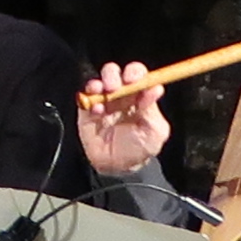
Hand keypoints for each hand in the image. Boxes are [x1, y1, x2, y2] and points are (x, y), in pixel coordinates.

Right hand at [71, 63, 172, 183]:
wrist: (118, 167)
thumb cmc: (140, 149)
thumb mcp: (154, 131)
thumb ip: (153, 110)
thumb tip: (156, 87)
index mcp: (139, 98)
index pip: (137, 76)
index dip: (135, 72)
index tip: (133, 78)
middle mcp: (121, 96)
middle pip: (115, 73)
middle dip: (113, 75)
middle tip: (115, 86)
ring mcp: (103, 102)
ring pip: (98, 81)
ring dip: (100, 83)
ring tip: (104, 93)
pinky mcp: (86, 112)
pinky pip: (85, 98)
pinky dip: (89, 99)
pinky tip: (97, 111)